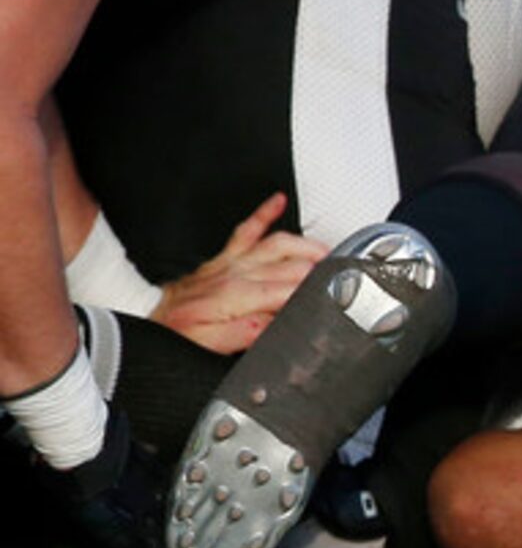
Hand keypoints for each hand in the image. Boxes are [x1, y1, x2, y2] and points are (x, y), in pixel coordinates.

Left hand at [153, 193, 327, 353]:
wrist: (151, 325)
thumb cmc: (178, 336)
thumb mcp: (209, 346)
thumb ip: (242, 334)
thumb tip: (274, 324)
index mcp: (236, 296)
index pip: (288, 290)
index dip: (313, 294)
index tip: (333, 298)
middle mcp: (237, 273)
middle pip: (291, 266)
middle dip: (321, 270)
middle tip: (344, 276)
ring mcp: (232, 261)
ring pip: (279, 243)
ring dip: (307, 245)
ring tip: (329, 252)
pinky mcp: (224, 257)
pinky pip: (247, 229)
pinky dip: (264, 212)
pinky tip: (278, 201)